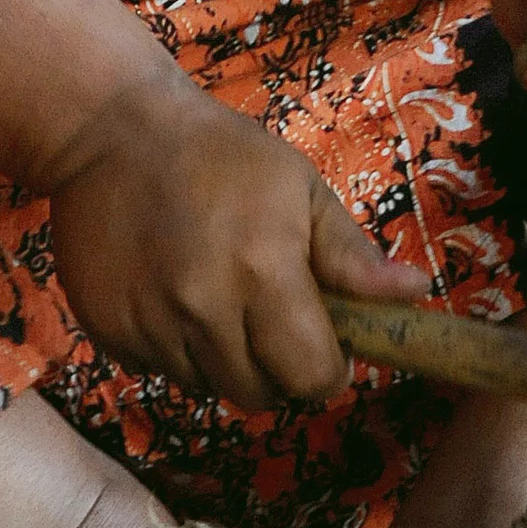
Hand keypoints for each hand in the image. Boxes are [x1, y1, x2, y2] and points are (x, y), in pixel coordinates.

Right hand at [48, 75, 427, 413]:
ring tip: (218, 302)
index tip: (322, 346)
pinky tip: (172, 298)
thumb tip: (418, 291)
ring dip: (223, 361)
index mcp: (264, 273)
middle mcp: (205, 309)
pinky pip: (158, 371)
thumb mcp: (299, 189)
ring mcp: (150, 324)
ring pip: (206, 387)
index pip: (311, 377)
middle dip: (276, 372)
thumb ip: (352, 255)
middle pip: (258, 396)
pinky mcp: (108, 330)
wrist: (112, 131)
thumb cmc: (222, 155)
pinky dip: (174, 350)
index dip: (326, 370)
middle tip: (270, 324)